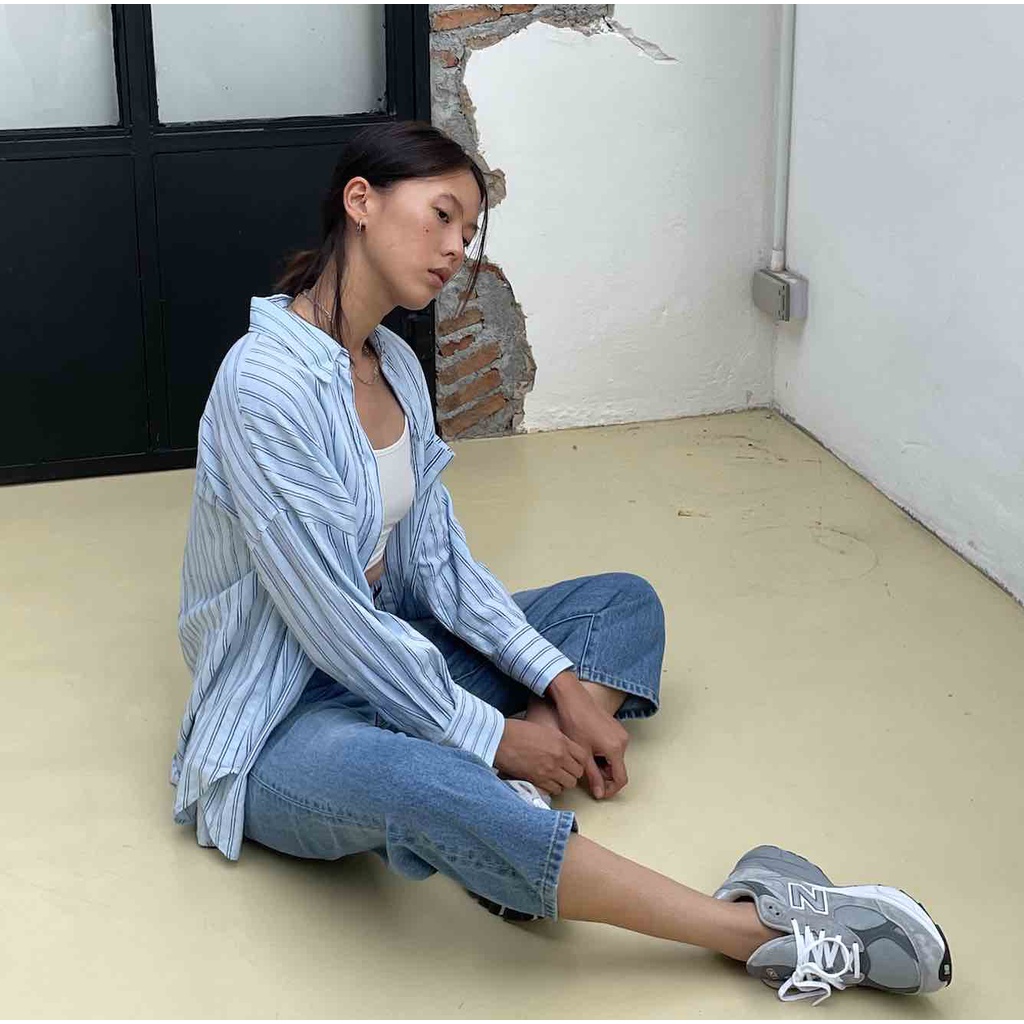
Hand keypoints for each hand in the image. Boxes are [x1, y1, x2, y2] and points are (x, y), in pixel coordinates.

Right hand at [493, 718, 587, 794]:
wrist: (501, 740)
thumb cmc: (518, 732)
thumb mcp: (544, 730)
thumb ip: (558, 742)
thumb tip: (565, 752)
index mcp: (561, 741)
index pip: (583, 757)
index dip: (580, 762)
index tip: (574, 763)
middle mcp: (559, 756)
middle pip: (577, 773)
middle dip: (572, 773)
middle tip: (563, 771)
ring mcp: (550, 769)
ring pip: (568, 784)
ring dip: (563, 782)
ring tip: (554, 777)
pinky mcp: (539, 780)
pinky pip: (555, 790)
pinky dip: (552, 788)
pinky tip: (545, 782)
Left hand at [547, 672, 629, 799]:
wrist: (574, 699)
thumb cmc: (575, 723)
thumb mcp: (582, 754)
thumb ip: (593, 776)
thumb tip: (600, 793)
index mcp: (616, 749)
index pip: (621, 779)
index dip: (610, 789)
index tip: (598, 792)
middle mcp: (623, 741)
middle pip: (618, 769)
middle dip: (605, 776)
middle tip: (587, 775)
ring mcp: (621, 733)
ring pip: (616, 759)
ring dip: (604, 765)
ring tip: (586, 761)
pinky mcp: (616, 728)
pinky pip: (614, 748)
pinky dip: (604, 755)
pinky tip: (590, 750)